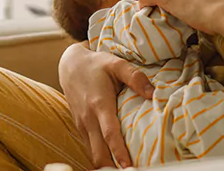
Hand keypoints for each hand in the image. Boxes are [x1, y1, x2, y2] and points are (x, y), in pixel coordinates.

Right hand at [58, 42, 153, 168]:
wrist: (69, 65)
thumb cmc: (96, 64)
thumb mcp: (116, 64)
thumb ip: (135, 77)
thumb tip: (153, 93)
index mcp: (100, 104)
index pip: (110, 134)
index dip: (119, 152)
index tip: (128, 166)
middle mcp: (88, 118)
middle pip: (98, 152)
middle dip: (111, 166)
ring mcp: (82, 124)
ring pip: (92, 152)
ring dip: (106, 163)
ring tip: (123, 169)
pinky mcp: (79, 127)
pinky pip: (90, 147)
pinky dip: (100, 155)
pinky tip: (113, 161)